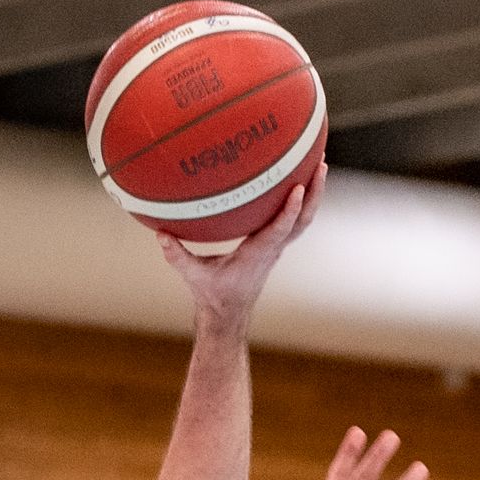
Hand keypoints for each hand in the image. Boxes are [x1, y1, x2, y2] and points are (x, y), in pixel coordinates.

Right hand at [160, 168, 322, 329]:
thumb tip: (159, 234)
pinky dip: (302, 202)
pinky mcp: (275, 246)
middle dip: (314, 194)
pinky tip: (301, 180)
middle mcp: (271, 251)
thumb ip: (177, 256)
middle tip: (320, 164)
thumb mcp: (193, 276)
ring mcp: (276, 248)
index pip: (278, 231)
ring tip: (319, 164)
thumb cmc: (212, 295)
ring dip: (314, 195)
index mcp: (256, 256)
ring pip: (303, 221)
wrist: (227, 315)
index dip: (290, 210)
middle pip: (302, 221)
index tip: (298, 188)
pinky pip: (294, 221)